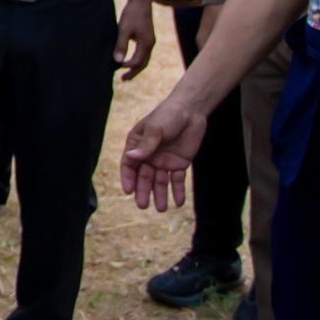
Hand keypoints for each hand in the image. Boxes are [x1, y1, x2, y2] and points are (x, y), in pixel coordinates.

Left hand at [114, 0, 155, 79]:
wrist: (141, 0)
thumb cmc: (132, 14)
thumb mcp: (123, 29)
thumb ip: (121, 45)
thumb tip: (118, 61)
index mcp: (146, 43)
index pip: (137, 62)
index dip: (127, 66)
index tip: (116, 68)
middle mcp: (151, 44)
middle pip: (143, 63)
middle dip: (134, 72)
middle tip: (123, 79)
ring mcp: (150, 40)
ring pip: (144, 58)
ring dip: (136, 66)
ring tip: (126, 72)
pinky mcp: (147, 36)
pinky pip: (144, 52)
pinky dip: (137, 58)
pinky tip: (129, 58)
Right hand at [120, 92, 207, 211]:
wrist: (191, 111)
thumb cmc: (168, 115)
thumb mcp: (156, 129)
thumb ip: (146, 145)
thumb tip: (131, 158)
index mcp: (137, 145)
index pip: (129, 164)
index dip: (128, 178)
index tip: (129, 191)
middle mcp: (149, 155)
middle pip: (144, 176)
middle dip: (143, 191)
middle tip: (143, 205)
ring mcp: (164, 160)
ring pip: (160, 181)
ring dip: (160, 194)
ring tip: (161, 209)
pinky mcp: (179, 163)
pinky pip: (177, 180)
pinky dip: (178, 191)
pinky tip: (178, 202)